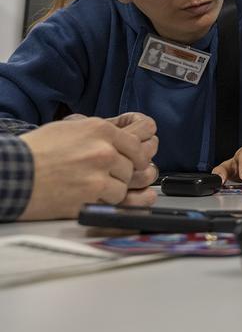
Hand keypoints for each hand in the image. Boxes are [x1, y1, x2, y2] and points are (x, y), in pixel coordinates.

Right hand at [19, 116, 157, 219]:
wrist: (13, 174)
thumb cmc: (34, 152)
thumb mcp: (69, 129)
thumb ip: (99, 133)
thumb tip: (122, 139)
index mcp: (100, 130)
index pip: (137, 144)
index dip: (137, 156)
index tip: (136, 162)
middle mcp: (104, 150)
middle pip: (132, 166)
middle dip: (121, 173)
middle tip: (104, 176)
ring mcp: (99, 174)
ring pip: (124, 185)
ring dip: (112, 189)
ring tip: (90, 187)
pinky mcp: (91, 196)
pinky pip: (114, 202)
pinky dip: (103, 202)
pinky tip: (87, 196)